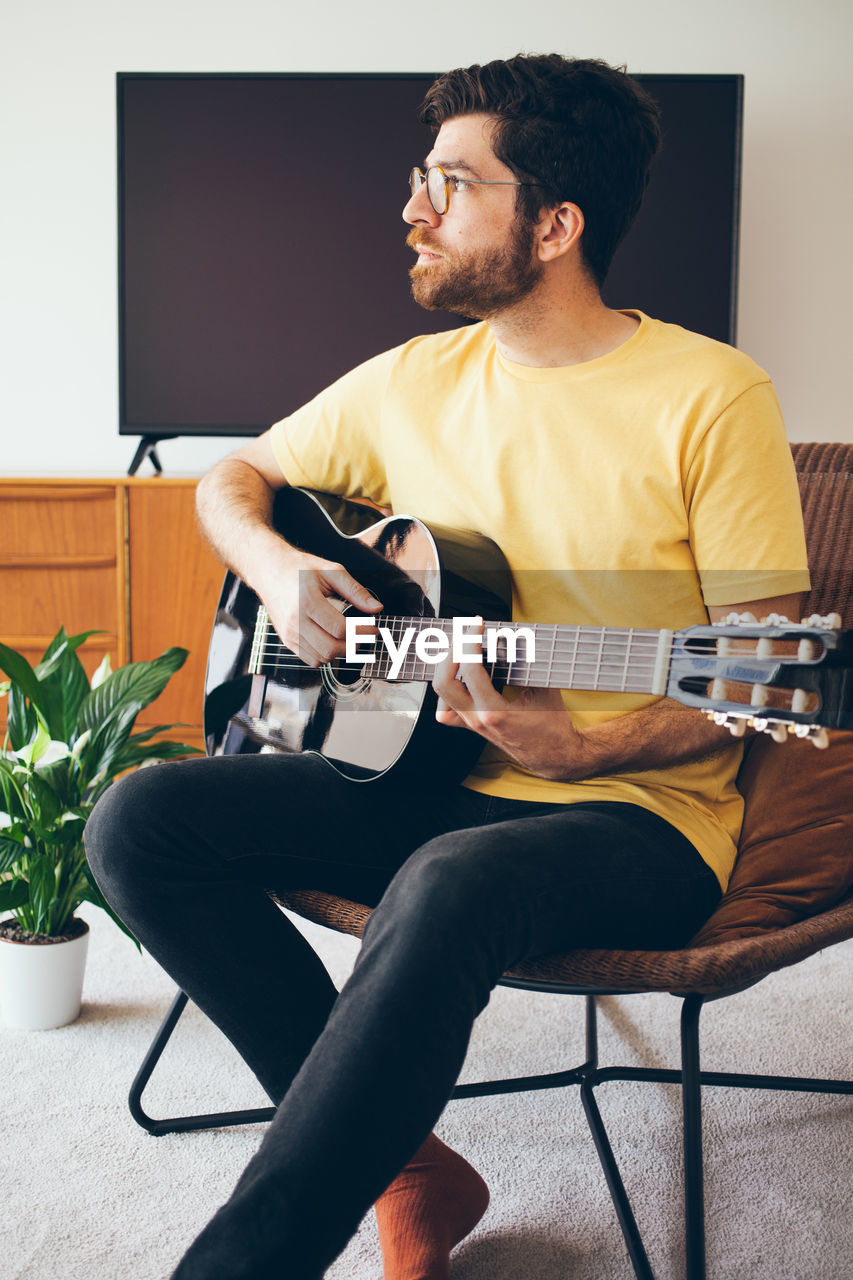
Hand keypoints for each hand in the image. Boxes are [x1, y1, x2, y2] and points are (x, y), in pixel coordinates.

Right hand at [260, 549, 381, 667]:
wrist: (269, 570)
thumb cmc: (299, 569)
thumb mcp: (331, 571)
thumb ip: (356, 590)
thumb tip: (376, 608)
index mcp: (307, 602)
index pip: (340, 628)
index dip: (362, 632)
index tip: (373, 628)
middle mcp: (295, 621)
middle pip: (331, 648)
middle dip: (354, 646)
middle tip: (364, 636)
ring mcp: (289, 633)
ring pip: (321, 658)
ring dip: (341, 652)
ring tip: (351, 639)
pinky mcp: (286, 640)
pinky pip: (310, 659)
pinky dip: (326, 656)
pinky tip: (333, 642)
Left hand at [431, 620, 589, 780]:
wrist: (552, 756)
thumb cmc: (552, 724)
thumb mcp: (544, 690)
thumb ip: (528, 664)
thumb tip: (516, 636)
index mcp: (495, 712)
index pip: (470, 670)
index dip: (470, 641)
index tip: (477, 624)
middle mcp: (477, 720)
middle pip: (443, 683)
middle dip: (451, 652)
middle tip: (464, 634)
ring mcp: (472, 725)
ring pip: (440, 696)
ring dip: (445, 668)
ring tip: (459, 650)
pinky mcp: (471, 726)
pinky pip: (446, 712)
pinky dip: (447, 692)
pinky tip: (459, 678)